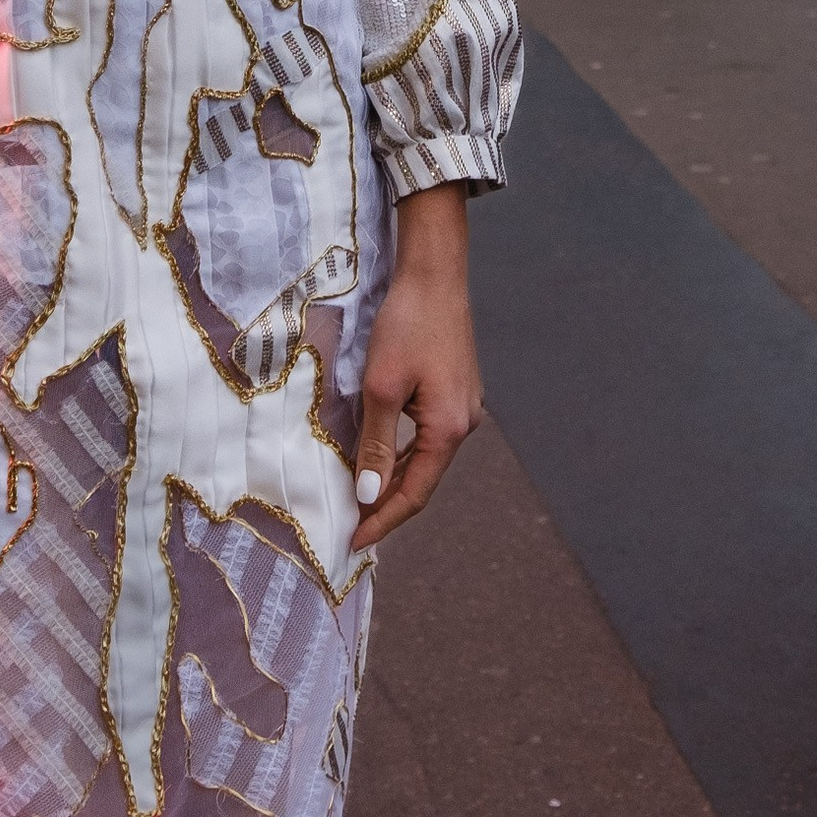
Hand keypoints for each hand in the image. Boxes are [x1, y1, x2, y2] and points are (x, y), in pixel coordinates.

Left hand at [352, 184, 480, 552]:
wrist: (435, 274)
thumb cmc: (407, 326)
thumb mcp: (382, 388)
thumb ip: (376, 446)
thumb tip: (368, 496)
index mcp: (448, 429)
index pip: (414, 493)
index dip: (383, 521)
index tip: (353, 543)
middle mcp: (463, 424)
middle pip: (423, 480)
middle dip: (387, 506)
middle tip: (352, 529)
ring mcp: (463, 407)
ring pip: (425, 458)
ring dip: (394, 480)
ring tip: (360, 501)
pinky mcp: (455, 390)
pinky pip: (427, 435)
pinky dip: (403, 453)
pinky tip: (381, 457)